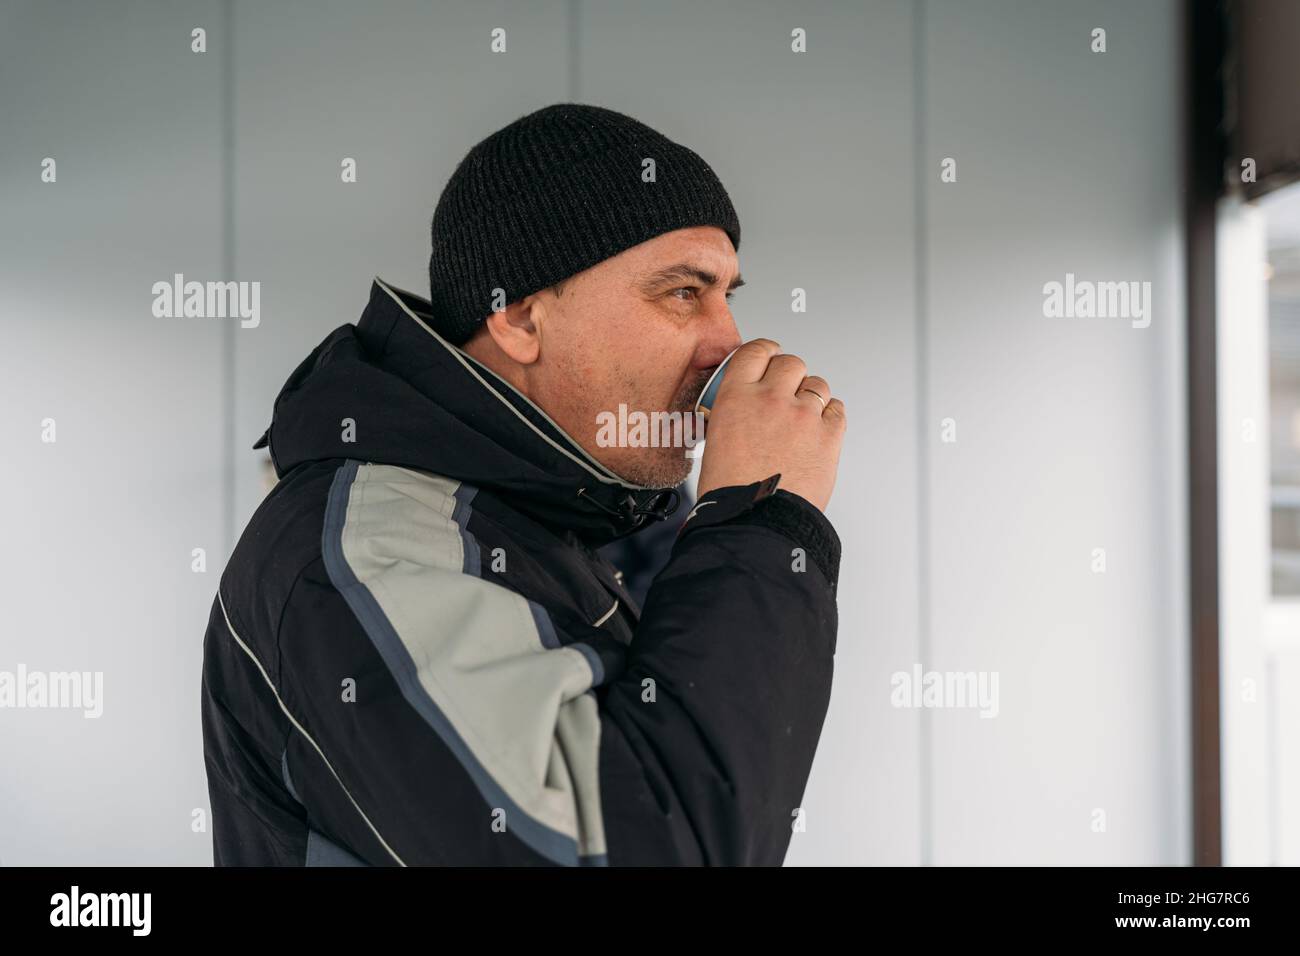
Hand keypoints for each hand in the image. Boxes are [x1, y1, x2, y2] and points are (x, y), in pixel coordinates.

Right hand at [696, 338, 845, 512]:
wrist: (755, 522)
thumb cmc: (731, 493)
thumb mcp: (715, 441)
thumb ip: (735, 414)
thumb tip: (746, 408)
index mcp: (736, 397)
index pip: (756, 351)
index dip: (766, 351)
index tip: (770, 355)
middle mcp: (771, 399)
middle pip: (791, 363)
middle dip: (790, 376)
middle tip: (787, 392)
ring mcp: (803, 415)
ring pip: (817, 384)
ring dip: (811, 396)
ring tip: (802, 419)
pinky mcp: (828, 435)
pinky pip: (837, 409)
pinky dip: (830, 416)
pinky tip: (817, 431)